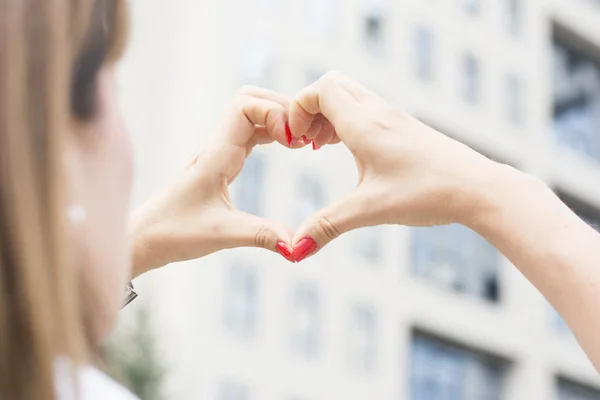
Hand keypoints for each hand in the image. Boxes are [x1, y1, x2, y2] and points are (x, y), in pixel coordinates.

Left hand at [130, 86, 303, 275]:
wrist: (144, 238)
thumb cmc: (173, 232)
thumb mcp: (222, 235)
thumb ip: (262, 235)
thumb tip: (297, 246)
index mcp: (216, 154)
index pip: (246, 105)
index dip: (275, 113)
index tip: (294, 142)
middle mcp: (217, 145)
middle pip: (250, 98)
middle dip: (281, 107)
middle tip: (304, 135)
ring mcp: (219, 151)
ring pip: (250, 113)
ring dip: (277, 118)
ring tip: (301, 141)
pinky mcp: (221, 162)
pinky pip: (249, 133)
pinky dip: (271, 132)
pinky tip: (287, 147)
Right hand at [287, 71, 506, 260]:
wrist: (478, 188)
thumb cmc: (428, 193)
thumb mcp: (370, 210)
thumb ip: (327, 226)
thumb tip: (295, 250)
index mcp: (364, 124)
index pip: (319, 90)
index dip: (298, 109)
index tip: (295, 141)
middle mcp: (378, 112)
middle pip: (332, 85)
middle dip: (310, 109)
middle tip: (305, 143)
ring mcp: (393, 117)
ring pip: (350, 96)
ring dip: (328, 116)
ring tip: (320, 148)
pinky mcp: (404, 128)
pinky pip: (366, 110)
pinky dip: (347, 122)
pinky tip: (349, 151)